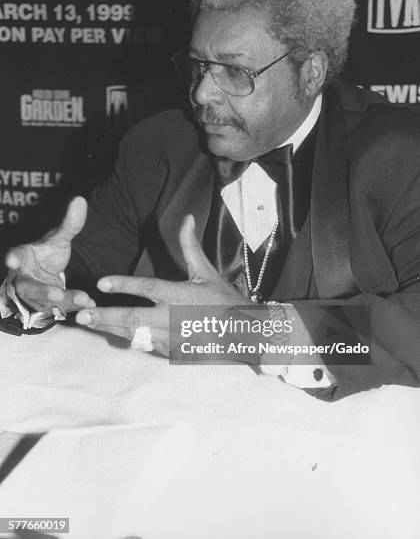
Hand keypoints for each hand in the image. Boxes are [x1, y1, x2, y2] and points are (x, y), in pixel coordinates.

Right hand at [5, 196, 95, 312]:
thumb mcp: (58, 238)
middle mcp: (24, 279)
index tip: (12, 259)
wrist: (43, 278)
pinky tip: (90, 304)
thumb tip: (80, 200)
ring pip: (47, 302)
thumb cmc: (46, 255)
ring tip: (83, 298)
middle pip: (29, 287)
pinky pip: (60, 309)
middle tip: (56, 293)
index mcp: (23, 258)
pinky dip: (75, 307)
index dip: (13, 257)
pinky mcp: (47, 308)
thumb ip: (69, 223)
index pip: (16, 255)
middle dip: (43, 291)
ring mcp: (35, 296)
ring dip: (65, 301)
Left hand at [75, 214, 247, 352]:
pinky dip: (128, 339)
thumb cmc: (223, 300)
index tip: (101, 282)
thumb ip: (190, 246)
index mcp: (181, 295)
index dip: (124, 284)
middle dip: (106, 316)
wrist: (242, 333)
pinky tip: (112, 333)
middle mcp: (173, 317)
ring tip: (88, 324)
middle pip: (134, 318)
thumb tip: (187, 218)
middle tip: (82, 316)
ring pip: (135, 334)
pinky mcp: (171, 350)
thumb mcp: (206, 271)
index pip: (148, 288)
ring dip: (111, 329)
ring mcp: (171, 337)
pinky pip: (145, 345)